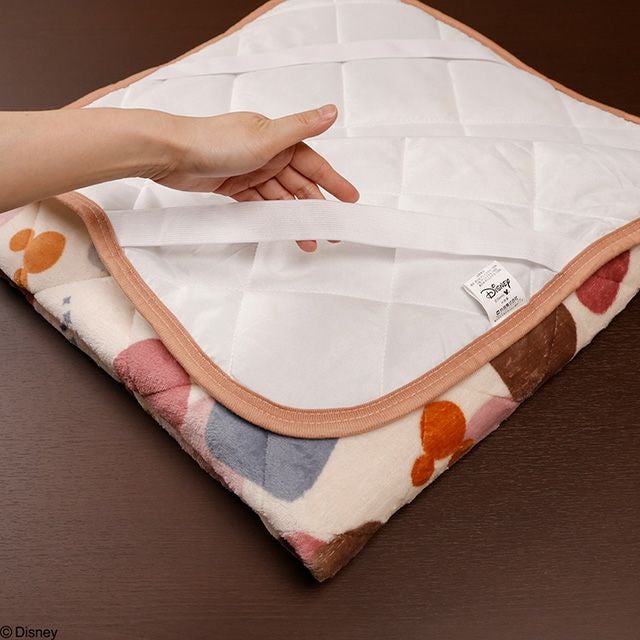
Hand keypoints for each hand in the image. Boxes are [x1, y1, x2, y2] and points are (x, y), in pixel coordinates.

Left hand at [149, 104, 358, 251]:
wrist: (172, 154)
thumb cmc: (215, 141)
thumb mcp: (266, 135)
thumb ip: (301, 127)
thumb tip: (331, 111)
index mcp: (279, 139)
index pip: (314, 164)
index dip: (333, 181)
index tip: (349, 198)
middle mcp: (268, 154)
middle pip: (299, 185)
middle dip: (316, 207)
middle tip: (331, 228)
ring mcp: (252, 171)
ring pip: (281, 198)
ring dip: (294, 217)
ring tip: (308, 238)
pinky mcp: (235, 186)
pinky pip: (260, 204)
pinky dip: (271, 216)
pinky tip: (280, 229)